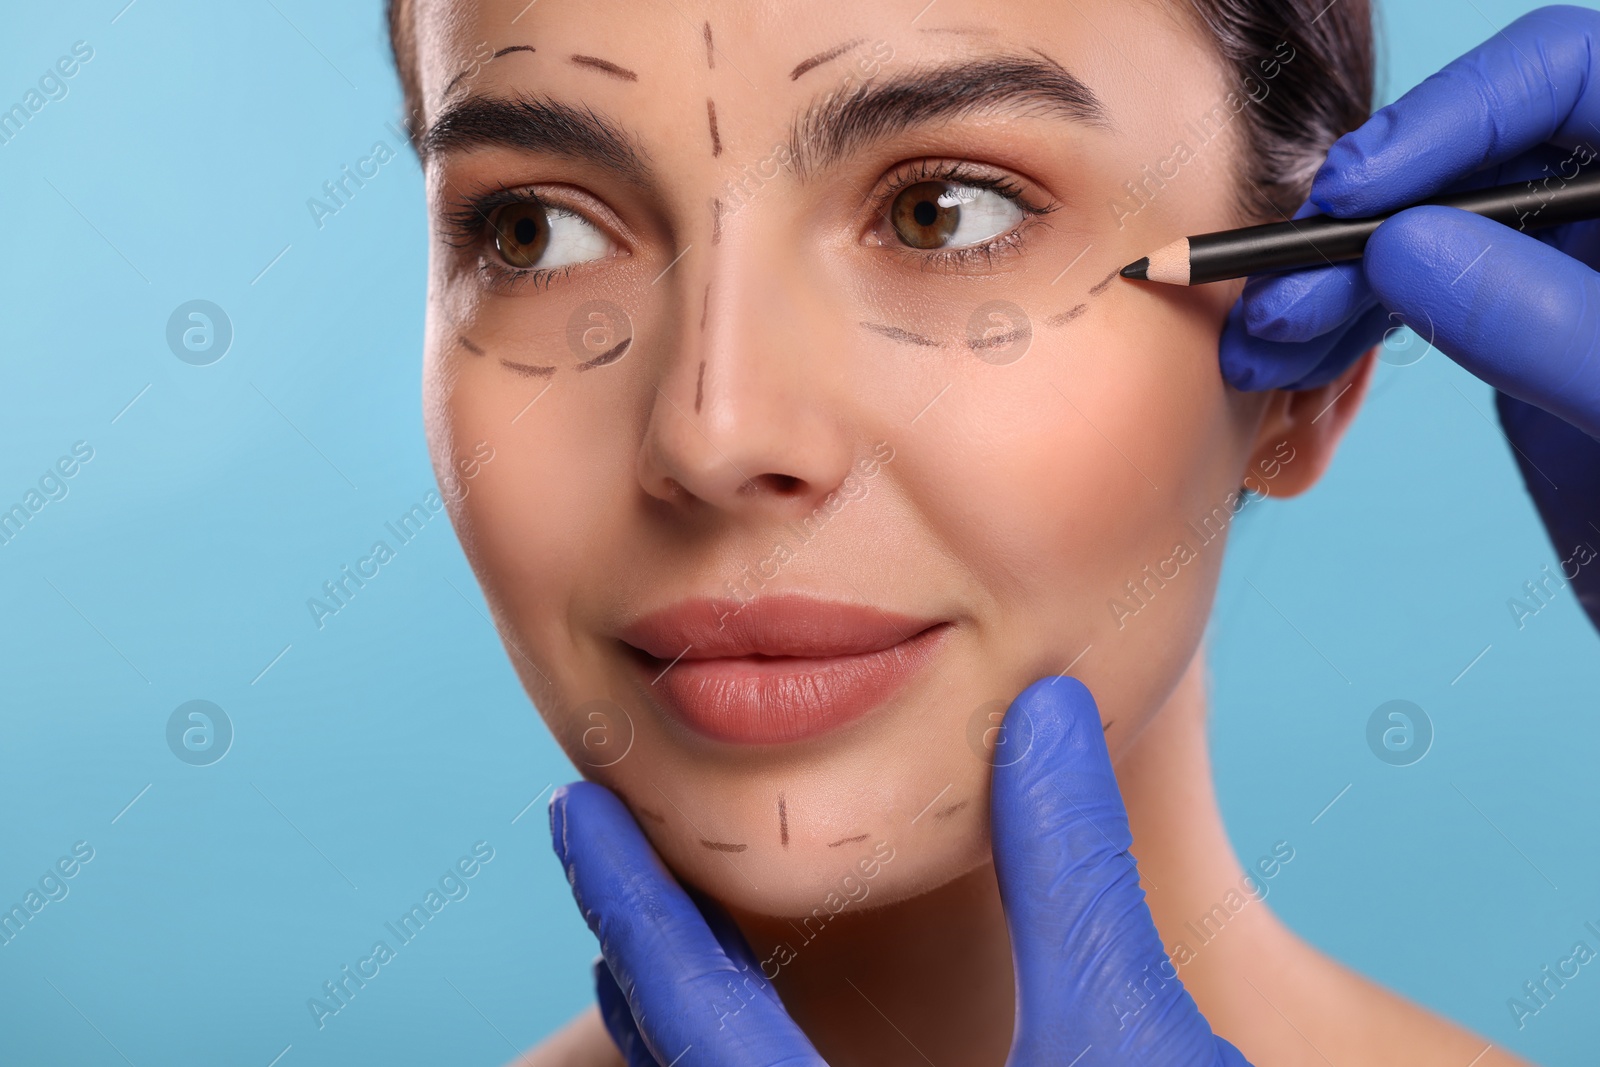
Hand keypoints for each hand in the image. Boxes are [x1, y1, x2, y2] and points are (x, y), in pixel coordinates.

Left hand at [549, 677, 1252, 1065]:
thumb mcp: (1130, 1043)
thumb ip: (1076, 879)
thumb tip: (1047, 709)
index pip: (693, 1013)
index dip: (629, 897)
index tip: (571, 805)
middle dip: (640, 954)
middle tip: (609, 854)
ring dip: (681, 1026)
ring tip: (664, 941)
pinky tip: (762, 1036)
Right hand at [1219, 4, 1599, 630]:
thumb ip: (1544, 321)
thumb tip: (1403, 245)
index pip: (1572, 76)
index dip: (1453, 115)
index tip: (1355, 194)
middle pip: (1472, 162)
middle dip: (1357, 228)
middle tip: (1276, 296)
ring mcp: (1573, 268)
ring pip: (1428, 235)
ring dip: (1329, 287)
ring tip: (1257, 348)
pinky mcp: (1528, 328)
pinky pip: (1425, 301)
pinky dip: (1351, 329)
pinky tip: (1290, 363)